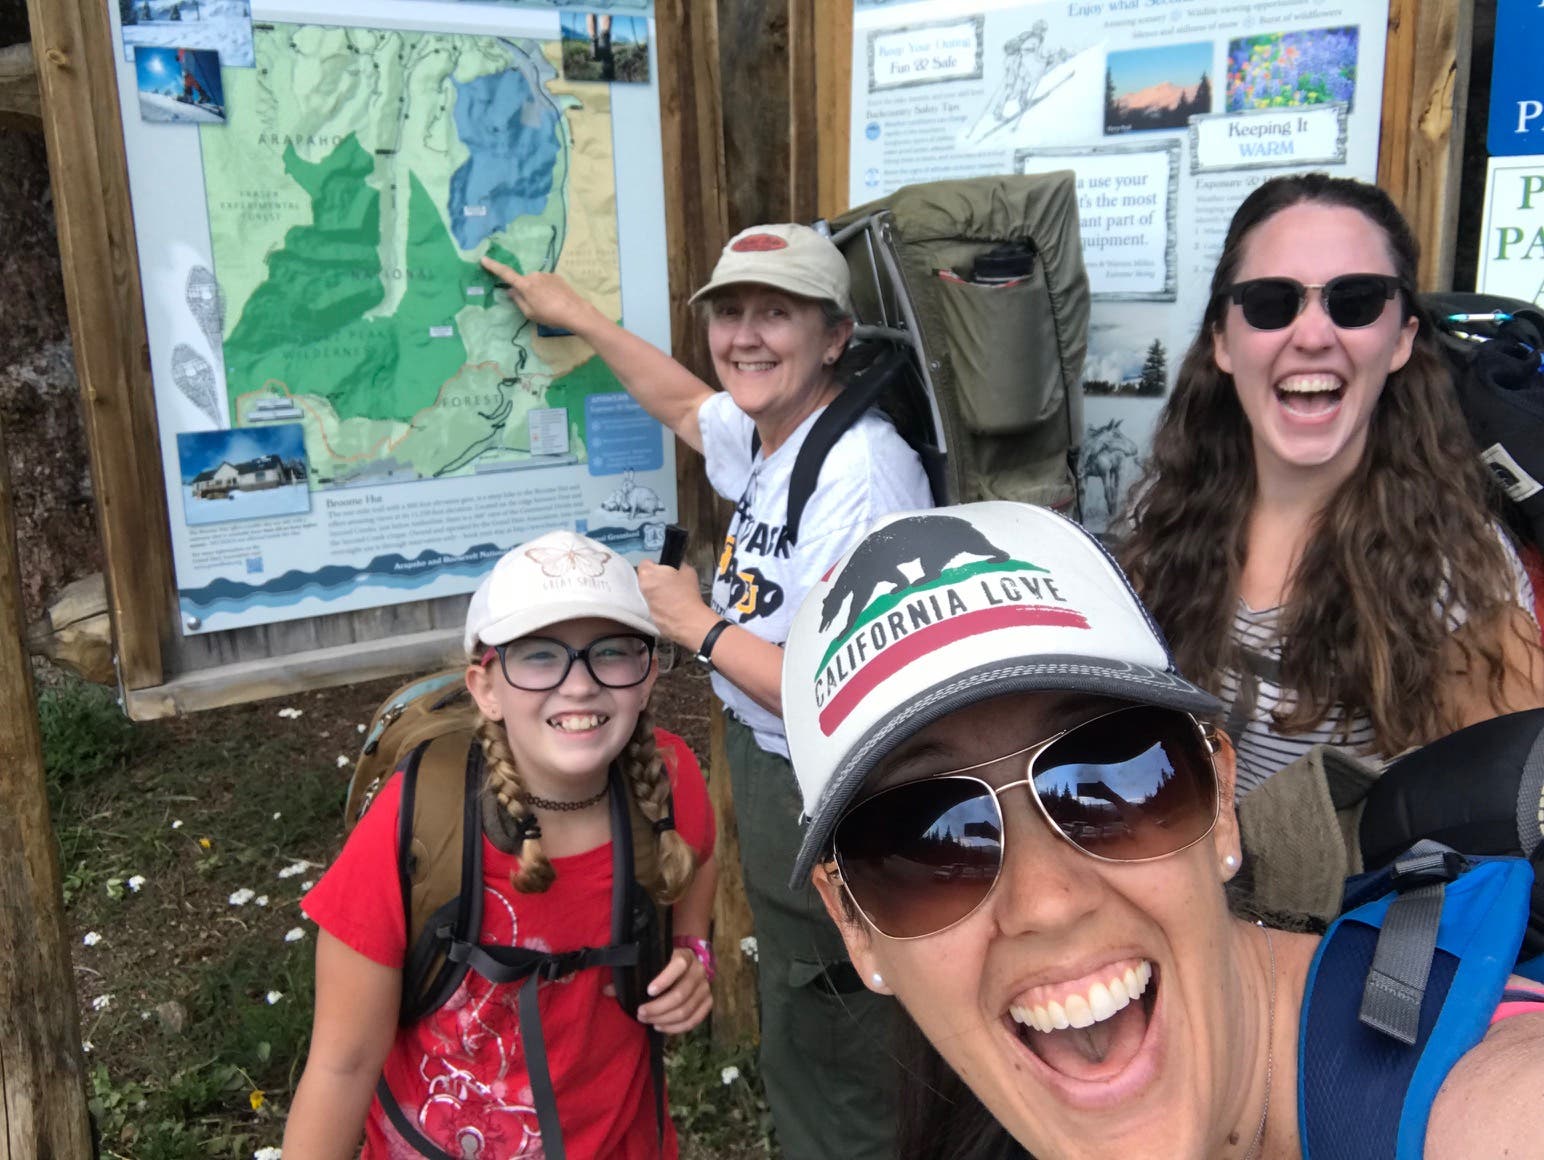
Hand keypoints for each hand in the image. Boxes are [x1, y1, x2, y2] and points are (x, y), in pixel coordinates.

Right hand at [480, 257, 598, 333]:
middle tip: (536, 306)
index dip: (493, 267)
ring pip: (535, 282)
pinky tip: (555, 299)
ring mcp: (546, 274)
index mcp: (525, 285)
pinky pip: (545, 281)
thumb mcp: (530, 313)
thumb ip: (518, 300)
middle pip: (523, 282)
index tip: (484, 259)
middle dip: (525, 291)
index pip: (506, 274)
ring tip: (548, 304)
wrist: (575, 311)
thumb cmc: (550, 315)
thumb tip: (510, 291)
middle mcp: (534, 275)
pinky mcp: (556, 276)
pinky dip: (546, 289)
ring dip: (537, 290)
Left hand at [636, 560, 714, 646]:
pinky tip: (674, 608)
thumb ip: (679, 566)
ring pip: (650, 594)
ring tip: (673, 597)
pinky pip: (655, 607)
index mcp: (648, 574)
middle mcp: (643, 588)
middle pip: (646, 580)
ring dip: (659, 593)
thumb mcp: (688, 572)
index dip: (655, 565)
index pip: (644, 563)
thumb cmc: (687, 593)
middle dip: (656, 579)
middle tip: (670, 582)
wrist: (689, 620)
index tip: (665, 569)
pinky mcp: (651, 617)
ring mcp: (646, 604)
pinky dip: (662, 606)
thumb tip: (678, 568)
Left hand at [636, 947, 712, 1033]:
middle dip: (658, 1008)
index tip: (648, 991)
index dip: (664, 979)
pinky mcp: (708, 1002)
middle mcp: (699, 971)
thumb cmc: (664, 966)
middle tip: (640, 1013)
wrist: (688, 966)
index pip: (678, 965)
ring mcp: (705, 988)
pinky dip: (676, 1028)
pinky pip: (694, 1020)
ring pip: (686, 1010)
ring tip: (647, 1021)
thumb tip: (608, 990)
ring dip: (664, 1020)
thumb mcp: (653, 963)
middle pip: (680, 994)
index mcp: (685, 956)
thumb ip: (632, 974)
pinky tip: (660, 1027)